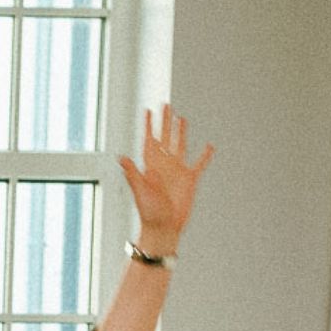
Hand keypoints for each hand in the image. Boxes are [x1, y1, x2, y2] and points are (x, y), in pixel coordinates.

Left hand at [120, 104, 212, 255]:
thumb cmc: (149, 211)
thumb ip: (132, 172)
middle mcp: (164, 164)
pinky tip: (209, 146)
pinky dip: (204, 155)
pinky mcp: (190, 179)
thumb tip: (121, 156)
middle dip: (165, 121)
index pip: (150, 139)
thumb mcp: (140, 190)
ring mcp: (177, 171)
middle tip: (166, 104)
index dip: (149, 125)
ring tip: (181, 118)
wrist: (163, 226)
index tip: (148, 110)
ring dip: (180, 132)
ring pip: (180, 145)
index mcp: (151, 165)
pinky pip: (199, 163)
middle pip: (165, 137)